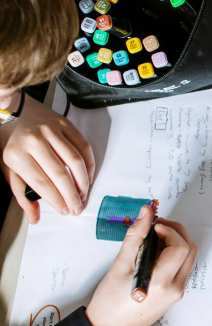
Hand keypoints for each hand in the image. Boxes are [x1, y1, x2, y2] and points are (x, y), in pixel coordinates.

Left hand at [0, 94, 94, 223]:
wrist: (12, 108)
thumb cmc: (10, 142)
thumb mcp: (8, 168)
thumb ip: (22, 193)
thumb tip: (35, 217)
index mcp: (16, 154)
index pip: (41, 183)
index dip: (56, 199)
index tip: (65, 210)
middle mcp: (34, 141)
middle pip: (60, 174)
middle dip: (72, 195)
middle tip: (79, 208)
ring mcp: (51, 131)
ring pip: (75, 161)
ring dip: (84, 182)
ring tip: (84, 194)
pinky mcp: (64, 124)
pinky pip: (83, 146)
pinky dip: (89, 164)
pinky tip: (88, 176)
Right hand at [86, 205, 198, 325]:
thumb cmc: (109, 302)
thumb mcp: (119, 266)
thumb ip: (135, 236)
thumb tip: (146, 213)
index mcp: (162, 283)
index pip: (180, 247)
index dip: (169, 230)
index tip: (153, 224)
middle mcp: (175, 288)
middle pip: (190, 250)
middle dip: (176, 232)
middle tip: (156, 224)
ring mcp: (177, 292)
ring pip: (187, 259)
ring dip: (175, 242)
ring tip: (152, 237)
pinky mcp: (174, 294)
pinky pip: (180, 268)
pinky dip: (172, 254)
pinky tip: (153, 251)